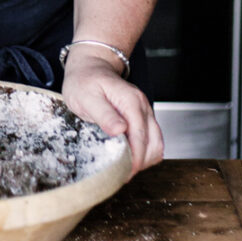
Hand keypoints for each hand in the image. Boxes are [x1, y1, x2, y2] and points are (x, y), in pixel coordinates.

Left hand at [60, 50, 162, 177]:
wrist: (90, 66)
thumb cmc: (84, 81)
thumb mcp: (86, 97)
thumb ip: (103, 114)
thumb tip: (120, 131)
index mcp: (131, 102)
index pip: (141, 138)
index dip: (134, 159)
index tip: (124, 173)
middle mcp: (143, 106)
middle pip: (154, 143)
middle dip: (140, 162)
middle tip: (121, 173)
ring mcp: (145, 110)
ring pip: (156, 143)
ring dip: (144, 158)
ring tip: (124, 167)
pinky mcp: (142, 116)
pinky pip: (152, 139)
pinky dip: (144, 151)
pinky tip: (129, 155)